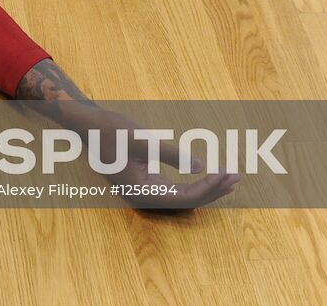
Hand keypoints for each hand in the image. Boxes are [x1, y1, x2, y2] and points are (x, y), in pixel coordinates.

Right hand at [69, 102, 239, 209]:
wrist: (89, 125)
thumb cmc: (113, 131)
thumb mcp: (144, 140)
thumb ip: (171, 154)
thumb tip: (199, 165)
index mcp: (141, 191)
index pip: (183, 197)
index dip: (207, 187)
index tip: (226, 173)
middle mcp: (144, 196)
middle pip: (186, 200)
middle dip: (212, 189)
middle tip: (236, 176)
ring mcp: (145, 190)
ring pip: (182, 196)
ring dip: (206, 187)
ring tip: (229, 178)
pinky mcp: (147, 181)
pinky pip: (175, 188)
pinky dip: (194, 182)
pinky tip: (208, 175)